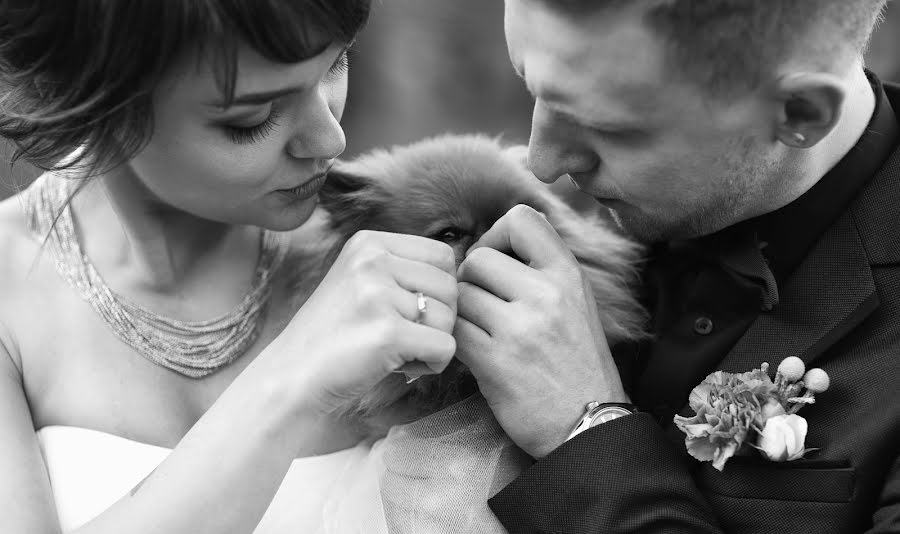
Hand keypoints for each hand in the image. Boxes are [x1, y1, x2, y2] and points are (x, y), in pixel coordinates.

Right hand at [272, 230, 457, 414]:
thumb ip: (404, 269)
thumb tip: (465, 269)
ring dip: (434, 342)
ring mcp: (378, 294)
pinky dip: (432, 364)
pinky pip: (446, 347)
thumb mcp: (361, 281)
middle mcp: (373, 260)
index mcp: (369, 243)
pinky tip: (403, 367)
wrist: (292, 378)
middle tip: (406, 338)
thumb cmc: (335, 335)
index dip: (439, 290)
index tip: (411, 312)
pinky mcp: (388, 332)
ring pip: (450, 318)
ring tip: (399, 352)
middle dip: (438, 319)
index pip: (443, 255)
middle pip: (451, 286)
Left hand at [454, 205, 627, 457]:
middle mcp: (546, 294)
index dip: (495, 235)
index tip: (495, 260)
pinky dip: (456, 340)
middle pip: (478, 259)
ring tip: (479, 331)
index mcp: (567, 275)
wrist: (588, 424)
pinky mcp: (495, 361)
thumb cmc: (577, 364)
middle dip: (471, 281)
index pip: (520, 219)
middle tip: (480, 304)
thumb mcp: (575, 303)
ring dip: (461, 313)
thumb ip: (541, 270)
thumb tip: (489, 244)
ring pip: (461, 295)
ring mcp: (519, 328)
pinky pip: (454, 331)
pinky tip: (472, 352)